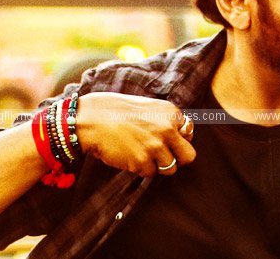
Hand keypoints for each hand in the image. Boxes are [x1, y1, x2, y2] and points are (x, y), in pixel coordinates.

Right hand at [75, 92, 195, 176]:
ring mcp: (156, 147)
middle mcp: (167, 129)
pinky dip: (141, 169)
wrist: (90, 119)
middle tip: (162, 155)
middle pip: (188, 156)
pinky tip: (129, 156)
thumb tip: (178, 135)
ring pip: (170, 168)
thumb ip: (164, 119)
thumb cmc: (114, 110)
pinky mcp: (142, 162)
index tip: (166, 139)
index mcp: (170, 112)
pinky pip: (150, 173)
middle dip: (177, 158)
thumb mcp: (146, 106)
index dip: (177, 138)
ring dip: (158, 165)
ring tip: (142, 155)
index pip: (189, 132)